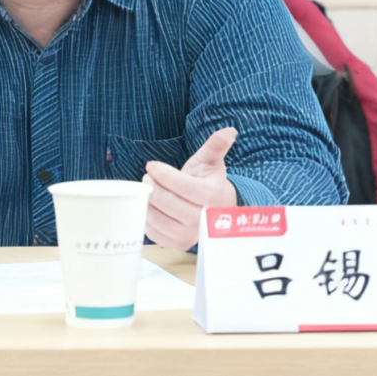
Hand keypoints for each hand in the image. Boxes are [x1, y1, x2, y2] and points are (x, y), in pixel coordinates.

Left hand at [142, 127, 238, 249]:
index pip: (181, 185)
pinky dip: (146, 218)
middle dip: (153, 186)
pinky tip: (148, 206)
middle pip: (167, 202)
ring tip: (146, 190)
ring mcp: (190, 235)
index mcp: (211, 196)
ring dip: (147, 202)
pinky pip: (154, 233)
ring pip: (158, 219)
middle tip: (147, 177)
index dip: (163, 173)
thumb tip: (229, 130)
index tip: (151, 165)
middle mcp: (202, 219)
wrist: (214, 211)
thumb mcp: (211, 162)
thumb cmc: (209, 182)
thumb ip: (216, 146)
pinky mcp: (178, 244)